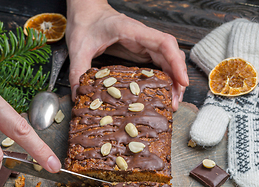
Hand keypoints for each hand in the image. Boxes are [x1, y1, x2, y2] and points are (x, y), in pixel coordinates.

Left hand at [66, 0, 187, 109]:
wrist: (85, 12)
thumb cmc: (84, 24)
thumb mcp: (78, 49)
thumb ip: (78, 71)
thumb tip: (77, 95)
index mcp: (131, 31)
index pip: (163, 43)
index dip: (175, 62)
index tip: (181, 81)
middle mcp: (142, 36)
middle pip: (171, 54)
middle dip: (177, 77)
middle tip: (175, 101)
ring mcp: (143, 43)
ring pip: (168, 59)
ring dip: (174, 79)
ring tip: (172, 101)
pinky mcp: (141, 50)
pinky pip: (159, 63)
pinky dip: (165, 77)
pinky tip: (164, 92)